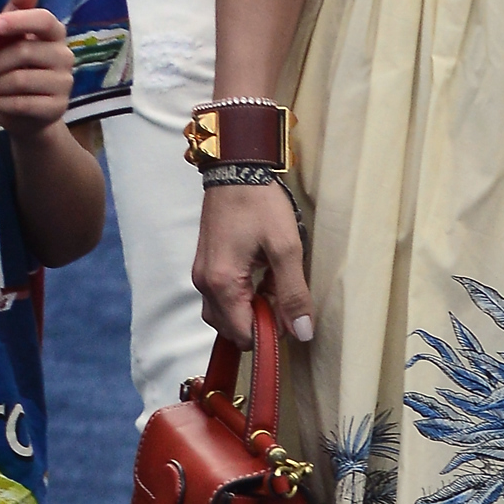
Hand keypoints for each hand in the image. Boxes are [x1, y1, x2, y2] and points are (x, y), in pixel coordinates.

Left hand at [0, 0, 77, 137]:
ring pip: (20, 80)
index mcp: (54, 33)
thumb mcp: (12, 37)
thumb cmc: (17, 67)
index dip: (19, 20)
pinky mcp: (58, 107)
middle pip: (23, 53)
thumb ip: (17, 10)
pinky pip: (24, 104)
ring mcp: (64, 83)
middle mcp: (65, 55)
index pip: (44, 20)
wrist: (31, 114)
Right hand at [195, 175, 313, 347]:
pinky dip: (243, 296)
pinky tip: (262, 275)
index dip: (270, 333)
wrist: (235, 168)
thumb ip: (293, 293)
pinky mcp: (205, 265)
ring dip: (251, 309)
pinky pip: (222, 297)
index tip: (290, 316)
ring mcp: (201, 274)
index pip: (243, 334)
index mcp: (221, 283)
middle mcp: (204, 284)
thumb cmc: (259, 203)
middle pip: (232, 329)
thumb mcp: (286, 247)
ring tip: (273, 283)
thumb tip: (301, 331)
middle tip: (282, 294)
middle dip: (260, 321)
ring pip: (225, 314)